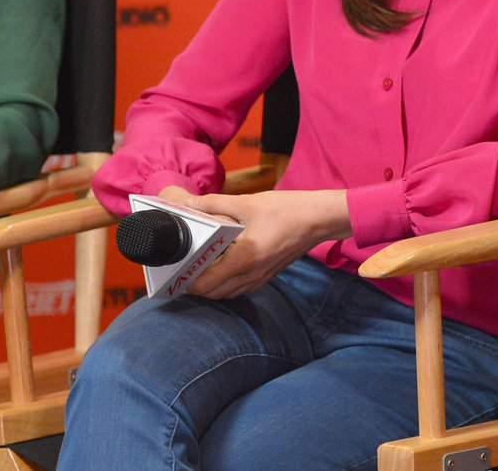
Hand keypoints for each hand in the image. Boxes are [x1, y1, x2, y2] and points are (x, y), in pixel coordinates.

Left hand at [176, 188, 350, 299]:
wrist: (319, 218)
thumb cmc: (286, 210)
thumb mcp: (247, 202)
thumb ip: (214, 203)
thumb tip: (189, 204)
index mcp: (243, 258)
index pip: (206, 284)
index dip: (187, 281)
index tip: (177, 271)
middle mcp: (251, 274)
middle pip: (214, 294)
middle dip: (196, 286)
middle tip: (185, 269)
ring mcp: (262, 277)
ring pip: (228, 294)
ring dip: (212, 287)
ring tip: (201, 268)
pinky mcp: (269, 274)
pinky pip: (242, 288)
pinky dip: (228, 284)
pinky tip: (225, 266)